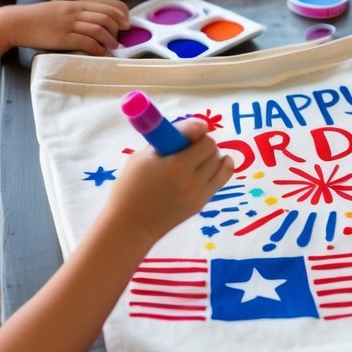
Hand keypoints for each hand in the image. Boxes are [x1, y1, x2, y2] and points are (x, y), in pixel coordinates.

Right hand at [1, 0, 128, 55]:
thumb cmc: (38, 18)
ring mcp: (69, 24)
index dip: (121, 11)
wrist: (16, 22)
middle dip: (119, 26)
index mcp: (76, 4)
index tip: (126, 20)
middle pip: (106, 15)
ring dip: (110, 39)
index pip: (106, 3)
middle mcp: (75, 12)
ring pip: (99, 29)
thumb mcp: (60, 9)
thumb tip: (94, 20)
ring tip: (114, 46)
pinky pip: (85, 42)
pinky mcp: (62, 38)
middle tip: (123, 35)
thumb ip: (77, 12)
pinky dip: (97, 48)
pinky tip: (99, 52)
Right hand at [106, 120, 233, 242]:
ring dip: (212, 157)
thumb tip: (197, 126)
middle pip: (213, 150)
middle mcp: (191, 179)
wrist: (131, 225)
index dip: (197, 132)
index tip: (190, 134)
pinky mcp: (201, 204)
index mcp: (176, 165)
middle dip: (203, 145)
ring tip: (199, 159)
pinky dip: (219, 170)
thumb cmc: (130, 187)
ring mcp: (198, 193)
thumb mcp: (143, 156)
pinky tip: (211, 167)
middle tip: (190, 147)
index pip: (204, 139)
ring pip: (221, 164)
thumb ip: (169, 139)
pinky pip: (221, 180)